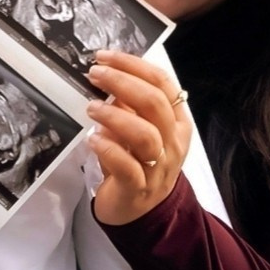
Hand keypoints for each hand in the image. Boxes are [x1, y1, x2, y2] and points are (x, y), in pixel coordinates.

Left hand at [86, 48, 193, 227]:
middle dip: (123, 82)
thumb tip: (109, 75)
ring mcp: (159, 168)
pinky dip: (108, 149)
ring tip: (91, 108)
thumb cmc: (138, 163)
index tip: (106, 57)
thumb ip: (130, 106)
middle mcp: (173, 143)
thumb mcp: (138, 130)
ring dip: (115, 116)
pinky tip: (92, 139)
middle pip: (155, 104)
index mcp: (178, 122)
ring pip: (145, 135)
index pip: (163, 84)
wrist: (141, 212)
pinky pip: (127, 167)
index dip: (134, 65)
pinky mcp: (138, 189)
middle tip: (95, 74)